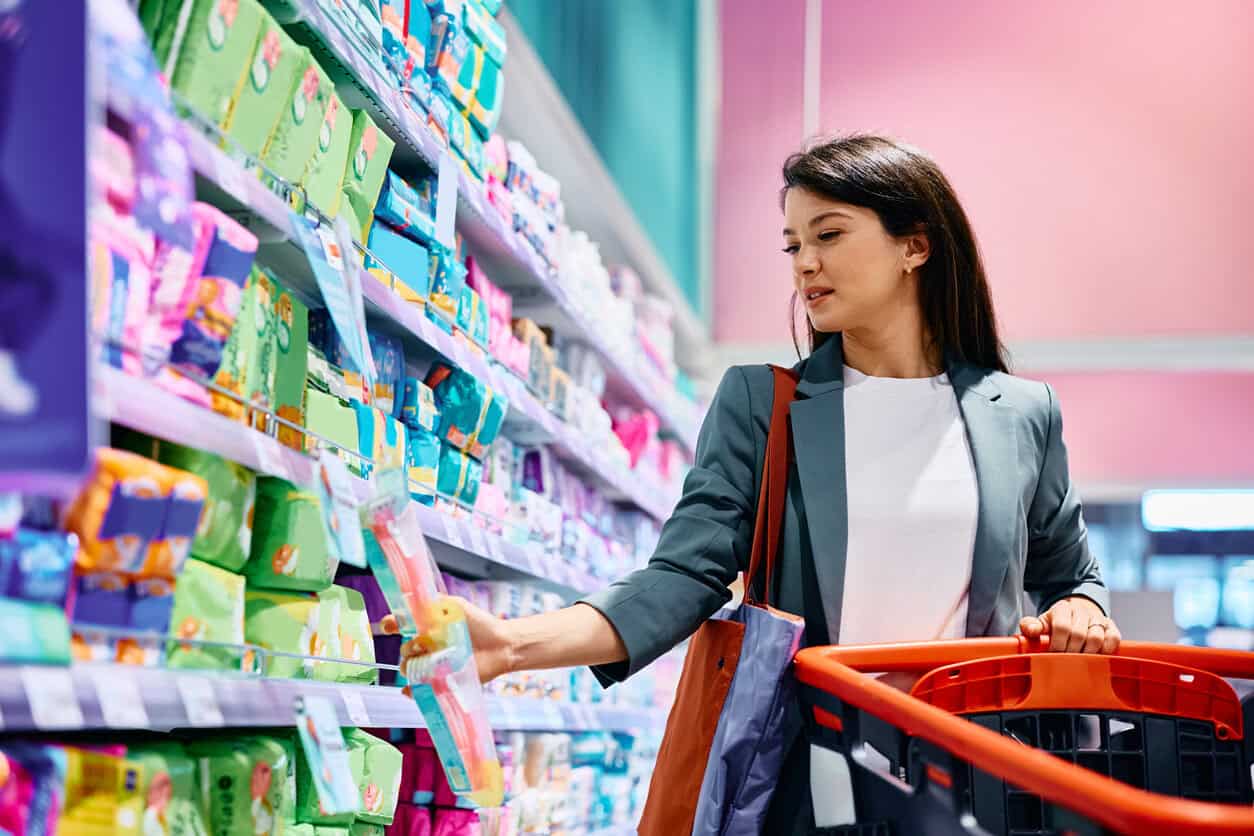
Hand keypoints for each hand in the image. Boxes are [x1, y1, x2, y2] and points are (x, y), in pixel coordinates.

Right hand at [386, 597, 517, 683]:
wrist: (501, 645)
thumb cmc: (479, 623)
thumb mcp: (454, 606)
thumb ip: (432, 604)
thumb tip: (408, 601)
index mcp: (428, 628)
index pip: (401, 626)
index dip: (392, 625)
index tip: (389, 626)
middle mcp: (428, 647)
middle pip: (404, 650)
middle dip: (408, 648)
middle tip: (423, 644)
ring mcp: (434, 665)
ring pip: (409, 668)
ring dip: (412, 666)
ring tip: (428, 661)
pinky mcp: (441, 681)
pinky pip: (419, 689)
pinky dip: (411, 691)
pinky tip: (409, 689)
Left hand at [1019, 597, 1120, 653]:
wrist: (1077, 613)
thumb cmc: (1057, 622)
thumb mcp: (1042, 623)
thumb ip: (1031, 626)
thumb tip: (1030, 630)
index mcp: (1062, 609)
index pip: (1062, 627)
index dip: (1057, 644)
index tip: (1053, 655)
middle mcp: (1082, 611)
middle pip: (1079, 634)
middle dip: (1071, 652)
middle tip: (1065, 662)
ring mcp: (1098, 619)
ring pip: (1096, 638)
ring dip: (1087, 654)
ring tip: (1079, 662)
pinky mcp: (1111, 627)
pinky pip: (1113, 639)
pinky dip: (1106, 650)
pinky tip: (1096, 657)